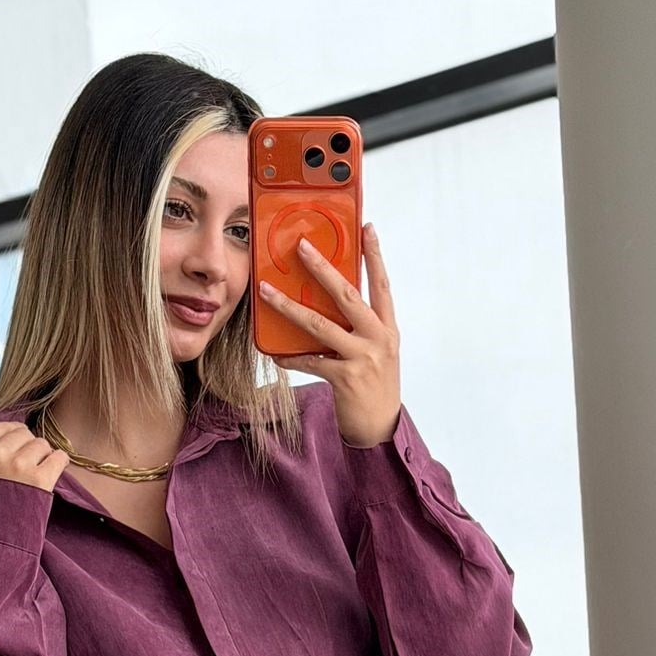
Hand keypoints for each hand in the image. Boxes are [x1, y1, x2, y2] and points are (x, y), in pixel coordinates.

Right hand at [0, 420, 70, 488]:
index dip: (15, 434)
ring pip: (42, 444)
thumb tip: (17, 433)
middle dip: (30, 447)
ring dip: (44, 457)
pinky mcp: (38, 479)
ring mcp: (17, 466)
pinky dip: (60, 463)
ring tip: (35, 475)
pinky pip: (58, 457)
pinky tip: (54, 472)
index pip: (2, 425)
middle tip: (27, 468)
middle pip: (25, 434)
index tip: (19, 445)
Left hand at [257, 222, 401, 446]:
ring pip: (320, 325)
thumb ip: (359, 326)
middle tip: (302, 246)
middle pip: (348, 295)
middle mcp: (378, 339)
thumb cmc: (375, 385)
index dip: (375, 256)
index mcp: (388, 328)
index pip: (382, 284)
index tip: (367, 228)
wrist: (380, 427)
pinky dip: (290, 356)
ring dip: (289, 307)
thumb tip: (329, 300)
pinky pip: (310, 361)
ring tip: (267, 292)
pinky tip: (274, 353)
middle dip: (322, 268)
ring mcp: (363, 358)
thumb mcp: (376, 351)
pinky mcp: (345, 379)